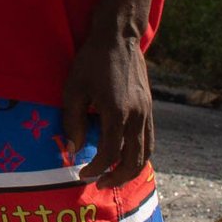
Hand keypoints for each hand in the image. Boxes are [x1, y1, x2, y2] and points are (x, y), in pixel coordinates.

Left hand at [58, 21, 156, 187]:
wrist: (119, 38)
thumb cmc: (91, 61)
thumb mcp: (73, 90)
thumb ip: (72, 121)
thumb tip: (72, 150)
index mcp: (116, 113)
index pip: (109, 153)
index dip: (95, 168)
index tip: (81, 173)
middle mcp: (136, 116)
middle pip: (133, 161)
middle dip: (116, 177)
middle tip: (98, 183)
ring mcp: (146, 113)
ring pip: (146, 153)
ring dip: (130, 169)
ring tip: (113, 176)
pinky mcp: (149, 108)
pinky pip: (149, 140)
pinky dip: (139, 154)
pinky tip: (125, 156)